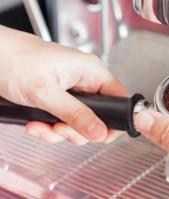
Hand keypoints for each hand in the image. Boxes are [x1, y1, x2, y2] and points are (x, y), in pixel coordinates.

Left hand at [0, 26, 129, 144]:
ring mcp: (72, 91)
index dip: (116, 119)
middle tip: (61, 130)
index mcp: (91, 71)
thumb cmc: (14, 59)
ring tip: (42, 125)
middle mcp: (85, 81)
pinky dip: (50, 128)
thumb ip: (75, 114)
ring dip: (61, 131)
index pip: (120, 98)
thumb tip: (99, 131)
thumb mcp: (46, 92)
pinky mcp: (60, 99)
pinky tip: (37, 124)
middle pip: (100, 116)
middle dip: (79, 130)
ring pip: (81, 122)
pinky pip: (65, 121)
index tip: (102, 134)